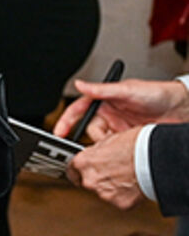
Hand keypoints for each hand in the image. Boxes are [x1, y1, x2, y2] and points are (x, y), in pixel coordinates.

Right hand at [55, 78, 188, 139]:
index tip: (59, 133)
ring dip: (106, 145)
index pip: (78, 111)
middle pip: (89, 130)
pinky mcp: (128, 140)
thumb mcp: (127, 90)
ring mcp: (118, 129)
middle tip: (97, 144)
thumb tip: (80, 84)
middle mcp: (109, 115)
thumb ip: (101, 89)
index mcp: (104, 102)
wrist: (182, 110)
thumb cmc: (157, 93)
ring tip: (117, 144)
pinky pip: (115, 148)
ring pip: (101, 141)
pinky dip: (115, 151)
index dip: (66, 122)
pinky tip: (123, 150)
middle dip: (92, 138)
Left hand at [66, 127, 143, 207]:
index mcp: (84, 163)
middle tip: (111, 171)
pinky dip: (125, 195)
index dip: (77, 169)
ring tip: (126, 176)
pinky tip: (134, 185)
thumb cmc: (136, 146)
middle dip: (97, 178)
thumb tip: (95, 152)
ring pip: (103, 192)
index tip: (79, 170)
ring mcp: (104, 194)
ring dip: (111, 186)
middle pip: (87, 182)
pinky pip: (119, 199)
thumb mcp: (110, 140)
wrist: (157, 160)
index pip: (71, 169)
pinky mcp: (120, 204)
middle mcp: (90, 180)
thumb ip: (97, 150)